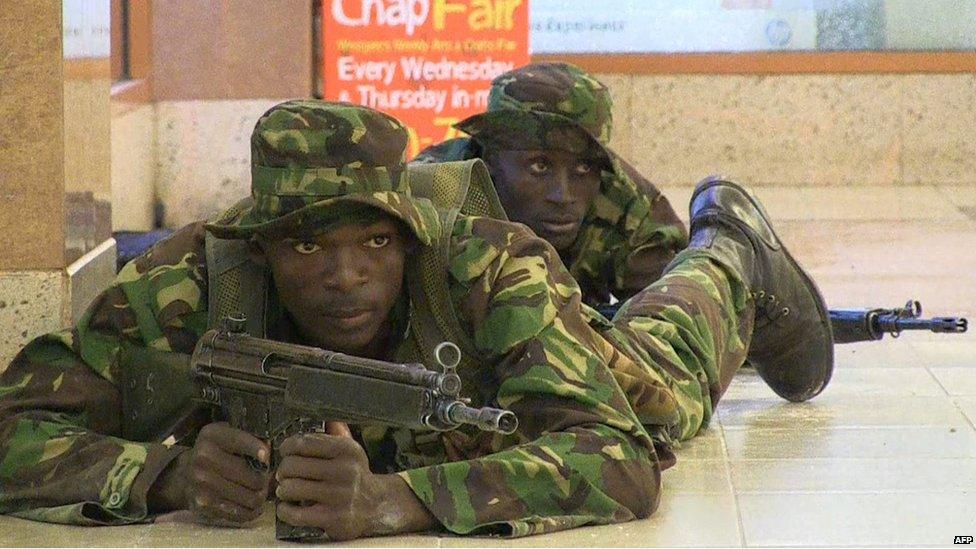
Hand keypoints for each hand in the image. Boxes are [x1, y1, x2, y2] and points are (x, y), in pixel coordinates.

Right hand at [151, 422, 270, 524]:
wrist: (183, 475)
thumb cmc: (215, 453)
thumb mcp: (226, 436)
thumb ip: (248, 438)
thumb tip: (269, 453)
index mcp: (211, 436)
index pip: (241, 442)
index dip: (259, 450)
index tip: (266, 457)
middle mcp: (203, 458)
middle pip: (252, 476)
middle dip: (264, 478)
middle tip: (265, 478)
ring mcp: (202, 483)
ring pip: (250, 497)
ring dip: (260, 496)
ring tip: (260, 491)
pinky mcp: (204, 505)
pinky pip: (240, 513)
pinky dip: (251, 511)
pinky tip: (252, 505)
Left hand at [275, 422, 434, 539]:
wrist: (376, 506)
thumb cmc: (355, 475)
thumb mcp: (351, 450)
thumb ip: (336, 432)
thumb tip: (325, 415)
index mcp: (346, 450)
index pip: (303, 442)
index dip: (286, 447)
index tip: (285, 452)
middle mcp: (344, 471)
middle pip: (293, 465)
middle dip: (282, 470)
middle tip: (283, 474)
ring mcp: (338, 496)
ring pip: (291, 488)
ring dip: (282, 490)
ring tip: (286, 489)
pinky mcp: (333, 518)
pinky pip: (295, 513)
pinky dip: (284, 510)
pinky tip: (288, 506)